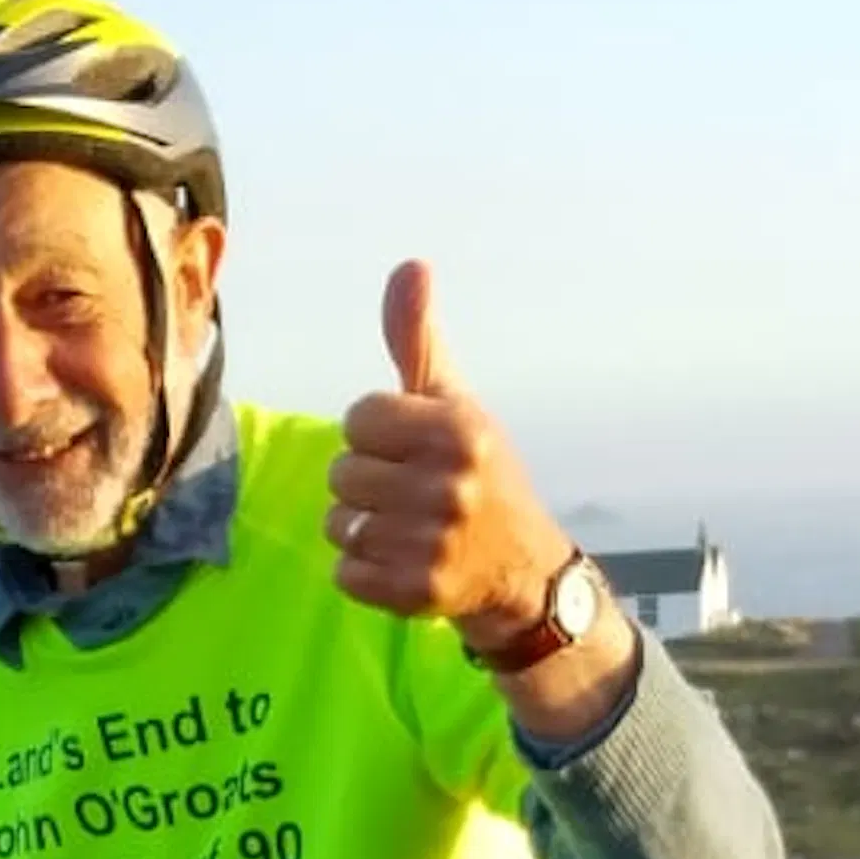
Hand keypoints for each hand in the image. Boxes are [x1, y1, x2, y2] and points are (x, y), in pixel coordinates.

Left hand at [327, 263, 571, 651]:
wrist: (521, 568)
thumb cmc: (476, 472)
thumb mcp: (454, 400)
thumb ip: (417, 338)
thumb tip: (410, 266)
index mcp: (457, 430)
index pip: (358, 419)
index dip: (376, 435)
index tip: (412, 450)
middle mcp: (449, 486)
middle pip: (341, 473)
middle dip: (367, 483)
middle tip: (411, 494)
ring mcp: (432, 543)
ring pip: (338, 524)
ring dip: (362, 528)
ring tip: (406, 528)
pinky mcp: (415, 592)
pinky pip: (344, 573)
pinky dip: (363, 572)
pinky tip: (401, 563)